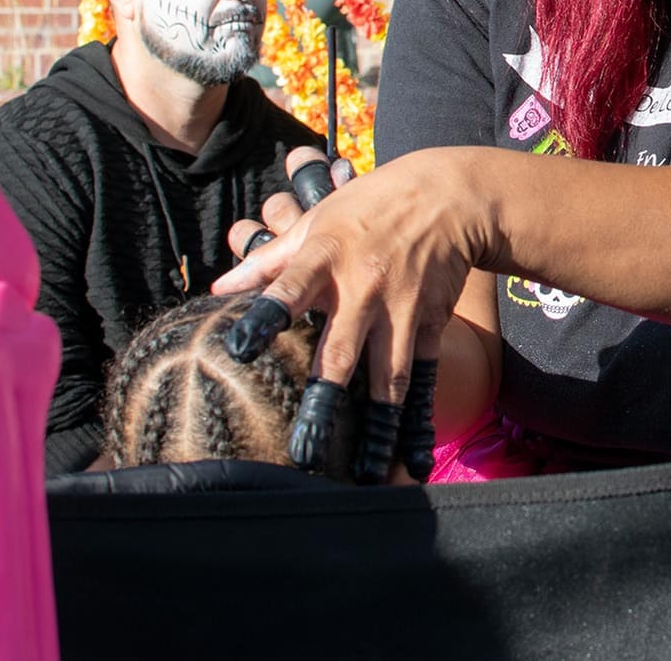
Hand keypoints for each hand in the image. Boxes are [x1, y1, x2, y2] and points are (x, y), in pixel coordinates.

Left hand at [211, 148, 492, 482]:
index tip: (238, 347)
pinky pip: (421, 375)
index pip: (289, 289)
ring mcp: (399, 309)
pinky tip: (414, 454)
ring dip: (376, 424)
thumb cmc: (371, 206)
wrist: (449, 198)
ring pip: (386, 375)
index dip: (265, 316)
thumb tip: (220, 288)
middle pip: (340, 351)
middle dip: (325, 400)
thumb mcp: (318, 221)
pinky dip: (417, 414)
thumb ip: (269, 260)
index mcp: (326, 257)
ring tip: (368, 472)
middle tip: (307, 449)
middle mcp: (363, 287)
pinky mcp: (429, 323)